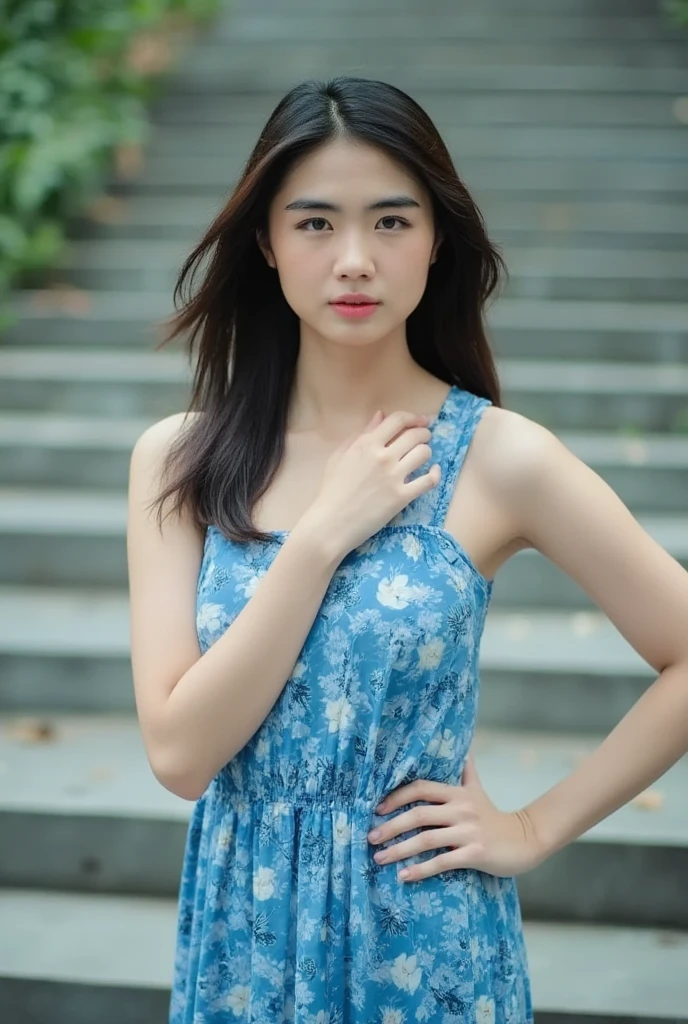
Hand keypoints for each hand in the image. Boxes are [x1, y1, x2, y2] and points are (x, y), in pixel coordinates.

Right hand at [303, 409, 439, 556]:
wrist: (331, 522)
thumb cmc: (332, 489)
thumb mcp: (340, 456)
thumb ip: (361, 434)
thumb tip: (380, 416)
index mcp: (366, 444)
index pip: (397, 420)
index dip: (413, 417)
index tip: (420, 421)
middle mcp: (383, 456)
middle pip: (415, 435)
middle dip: (424, 433)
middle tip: (424, 437)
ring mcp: (394, 476)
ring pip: (424, 453)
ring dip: (426, 452)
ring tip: (422, 457)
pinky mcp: (402, 496)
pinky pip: (429, 480)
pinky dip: (435, 474)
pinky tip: (434, 472)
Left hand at [367, 752, 546, 881]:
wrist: (526, 840)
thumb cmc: (495, 817)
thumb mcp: (478, 790)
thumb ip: (466, 771)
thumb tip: (463, 747)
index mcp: (458, 793)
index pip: (421, 788)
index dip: (397, 797)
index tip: (377, 808)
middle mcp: (461, 809)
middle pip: (418, 815)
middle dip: (391, 826)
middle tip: (370, 837)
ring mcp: (468, 831)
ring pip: (426, 840)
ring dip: (399, 850)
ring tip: (379, 858)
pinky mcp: (475, 853)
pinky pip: (442, 861)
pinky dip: (420, 869)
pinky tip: (404, 876)